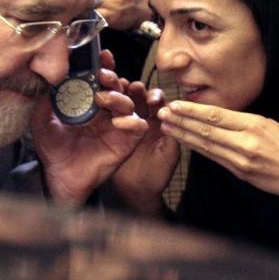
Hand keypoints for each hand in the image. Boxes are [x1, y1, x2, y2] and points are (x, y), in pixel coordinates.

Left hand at [31, 50, 148, 206]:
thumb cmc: (52, 148)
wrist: (59, 175)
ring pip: (129, 102)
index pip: (101, 79)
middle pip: (118, 86)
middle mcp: (105, 111)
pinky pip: (138, 126)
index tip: (101, 55)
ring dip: (119, 96)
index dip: (104, 65)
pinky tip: (117, 121)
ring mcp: (117, 125)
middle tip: (102, 75)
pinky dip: (132, 121)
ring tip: (103, 98)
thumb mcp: (43, 117)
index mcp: (89, 102)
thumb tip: (50, 72)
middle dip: (112, 76)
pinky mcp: (126, 141)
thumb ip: (47, 96)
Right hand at [111, 82, 179, 215]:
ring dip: (123, 94)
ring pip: (125, 102)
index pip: (160, 103)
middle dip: (138, 91)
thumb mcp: (169, 156)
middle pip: (141, 97)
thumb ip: (173, 137)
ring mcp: (127, 123)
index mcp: (161, 122)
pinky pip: (110, 114)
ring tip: (119, 90)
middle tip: (134, 88)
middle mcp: (145, 119)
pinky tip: (105, 102)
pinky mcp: (112, 129)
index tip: (152, 100)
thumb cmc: (157, 175)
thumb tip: (173, 117)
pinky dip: (108, 106)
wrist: (136, 191)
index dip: (156, 97)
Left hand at [158, 101, 278, 232]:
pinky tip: (186, 142)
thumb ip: (245, 121)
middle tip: (163, 114)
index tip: (175, 104)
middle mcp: (245, 142)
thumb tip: (219, 116)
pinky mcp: (241, 173)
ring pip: (207, 145)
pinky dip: (198, 149)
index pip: (216, 115)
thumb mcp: (271, 125)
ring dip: (185, 136)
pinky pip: (215, 158)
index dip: (193, 110)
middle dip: (182, 121)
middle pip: (206, 129)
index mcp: (254, 125)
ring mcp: (242, 160)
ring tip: (168, 127)